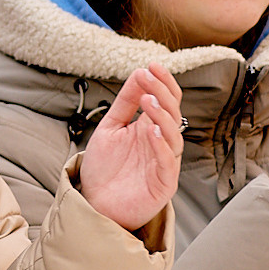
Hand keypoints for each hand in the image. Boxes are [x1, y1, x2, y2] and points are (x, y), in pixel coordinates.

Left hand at [80, 66, 182, 231]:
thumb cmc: (104, 169)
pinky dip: (162, 146)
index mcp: (150, 128)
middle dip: (162, 93)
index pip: (166, 100)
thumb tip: (139, 73)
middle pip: (173, 114)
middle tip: (149, 78)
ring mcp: (164, 163)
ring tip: (148, 101)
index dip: (162, 82)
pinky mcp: (163, 184)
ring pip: (174, 136)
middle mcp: (161, 144)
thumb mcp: (110, 128)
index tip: (151, 66)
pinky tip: (152, 131)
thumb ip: (125, 103)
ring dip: (163, 116)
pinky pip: (168, 163)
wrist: (94, 203)